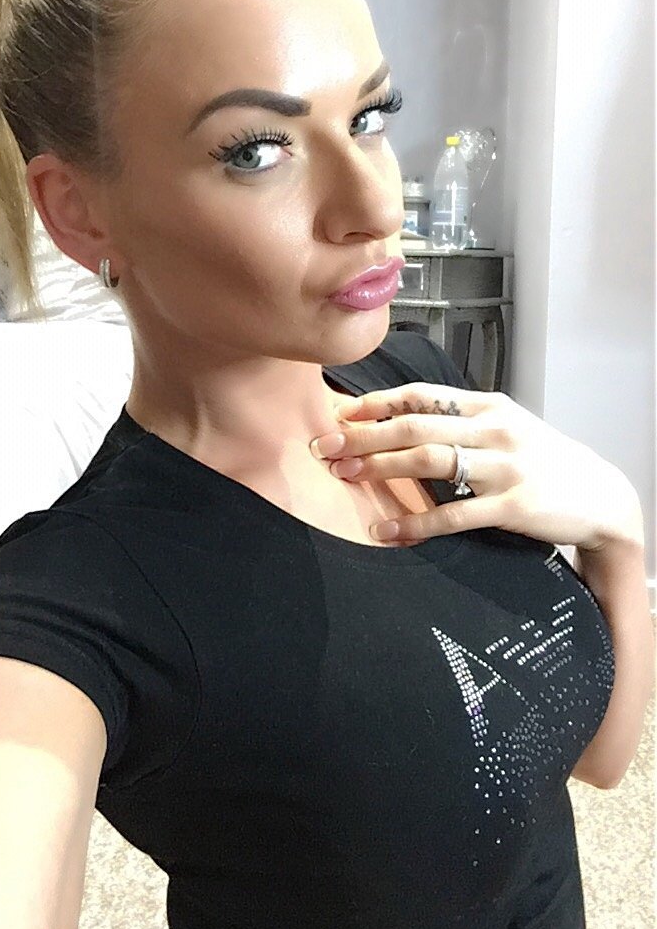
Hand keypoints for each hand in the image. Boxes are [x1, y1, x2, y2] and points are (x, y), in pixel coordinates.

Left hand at [310, 384, 642, 551]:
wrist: (602, 498)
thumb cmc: (545, 462)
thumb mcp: (507, 428)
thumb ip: (462, 422)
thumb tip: (404, 420)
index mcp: (488, 406)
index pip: (422, 395)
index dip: (376, 402)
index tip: (340, 412)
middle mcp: (494, 429)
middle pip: (415, 425)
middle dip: (364, 436)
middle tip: (326, 448)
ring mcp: (504, 467)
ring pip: (428, 461)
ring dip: (379, 469)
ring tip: (344, 478)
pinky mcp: (513, 506)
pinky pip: (453, 514)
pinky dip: (415, 524)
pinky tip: (386, 533)